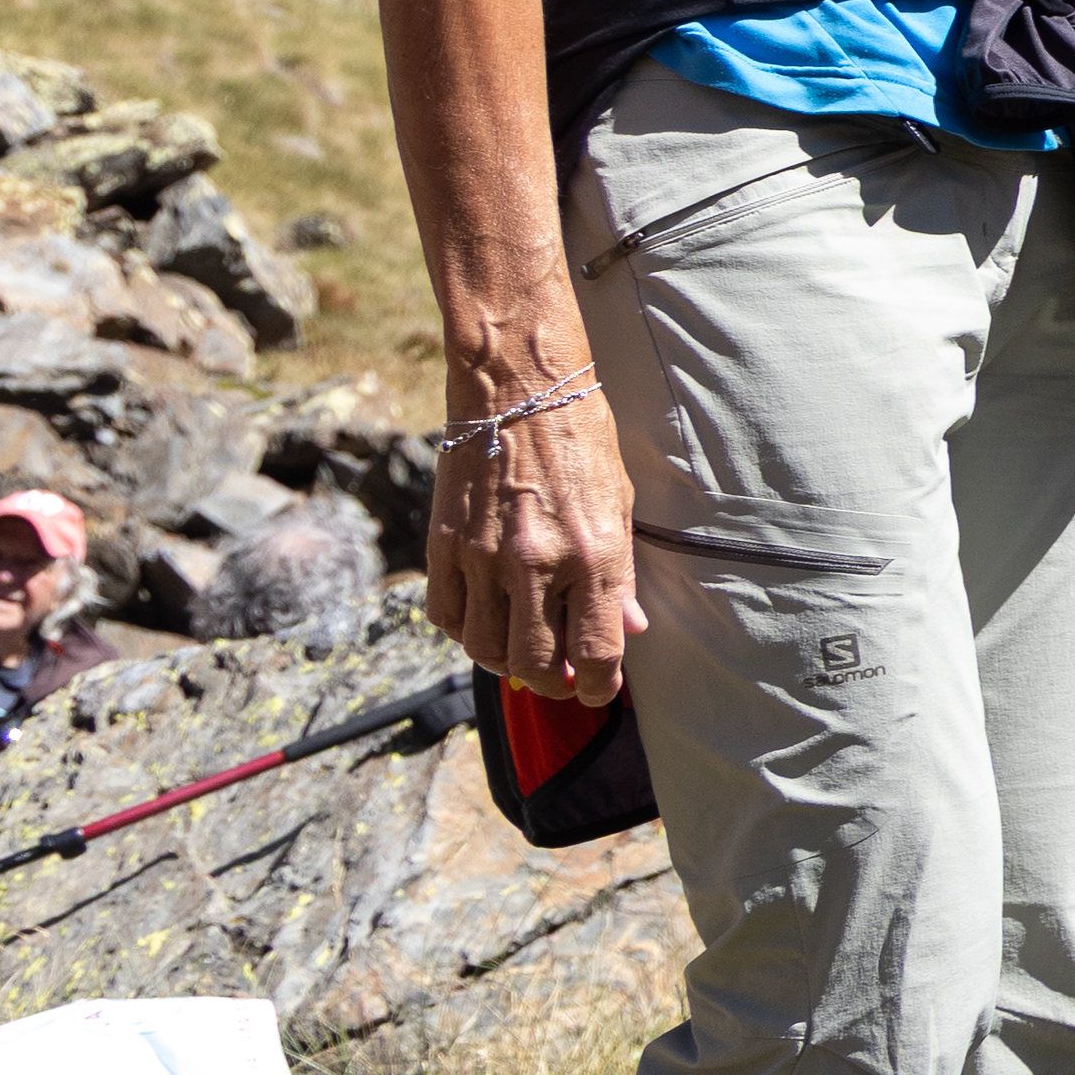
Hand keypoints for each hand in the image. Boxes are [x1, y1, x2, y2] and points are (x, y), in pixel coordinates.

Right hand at [434, 381, 646, 704]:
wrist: (517, 385)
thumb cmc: (580, 437)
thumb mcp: (619, 503)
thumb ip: (622, 575)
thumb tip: (629, 630)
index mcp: (593, 553)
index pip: (596, 651)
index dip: (597, 685)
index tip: (596, 689)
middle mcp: (537, 562)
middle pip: (536, 662)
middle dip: (552, 683)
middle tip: (560, 678)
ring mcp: (485, 556)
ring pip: (485, 648)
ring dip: (505, 662)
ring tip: (522, 651)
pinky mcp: (444, 544)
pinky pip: (446, 615)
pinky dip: (464, 631)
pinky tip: (484, 620)